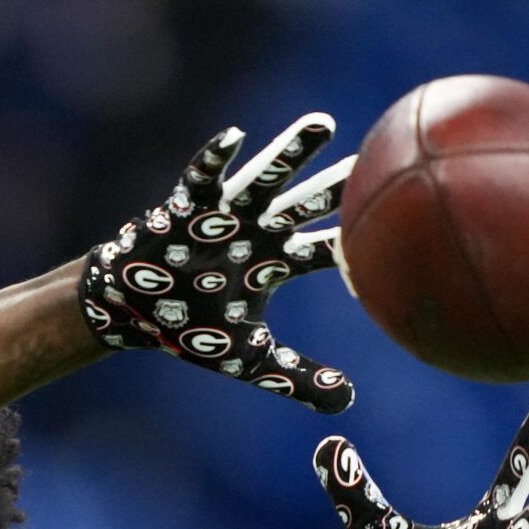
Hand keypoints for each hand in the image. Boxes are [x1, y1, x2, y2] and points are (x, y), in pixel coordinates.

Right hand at [79, 114, 355, 412]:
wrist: (133, 312)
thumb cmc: (191, 328)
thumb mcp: (251, 361)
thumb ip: (299, 378)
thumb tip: (348, 405)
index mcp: (274, 261)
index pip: (326, 252)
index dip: (354, 248)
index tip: (395, 238)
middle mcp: (255, 231)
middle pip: (305, 205)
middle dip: (337, 185)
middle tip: (377, 158)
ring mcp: (222, 216)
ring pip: (264, 180)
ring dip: (291, 154)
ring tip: (323, 124)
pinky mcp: (184, 208)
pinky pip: (200, 179)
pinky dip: (215, 160)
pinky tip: (235, 137)